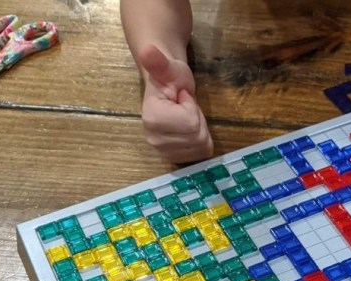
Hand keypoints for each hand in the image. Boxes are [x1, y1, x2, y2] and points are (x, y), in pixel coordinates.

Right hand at [138, 44, 212, 163]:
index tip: (180, 98)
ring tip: (187, 117)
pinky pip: (203, 154)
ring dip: (200, 129)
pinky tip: (190, 129)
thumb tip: (147, 50)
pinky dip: (202, 140)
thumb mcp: (168, 67)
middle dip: (197, 119)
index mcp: (152, 120)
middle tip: (185, 108)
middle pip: (198, 137)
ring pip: (202, 146)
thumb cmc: (170, 76)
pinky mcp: (176, 159)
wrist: (168, 87)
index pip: (191, 123)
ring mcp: (165, 153)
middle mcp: (155, 141)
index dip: (191, 107)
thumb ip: (158, 62)